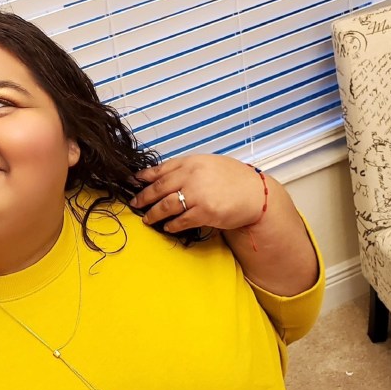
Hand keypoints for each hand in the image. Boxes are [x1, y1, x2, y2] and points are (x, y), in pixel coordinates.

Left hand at [129, 155, 264, 232]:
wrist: (256, 194)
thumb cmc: (233, 179)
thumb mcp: (209, 164)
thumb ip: (187, 169)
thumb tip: (162, 176)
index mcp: (192, 162)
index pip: (161, 169)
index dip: (145, 177)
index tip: (134, 182)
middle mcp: (192, 176)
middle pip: (159, 188)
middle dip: (144, 198)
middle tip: (135, 204)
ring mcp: (198, 194)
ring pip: (166, 206)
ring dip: (154, 214)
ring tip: (148, 219)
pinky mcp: (205, 212)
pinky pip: (181, 221)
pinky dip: (172, 225)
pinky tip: (168, 227)